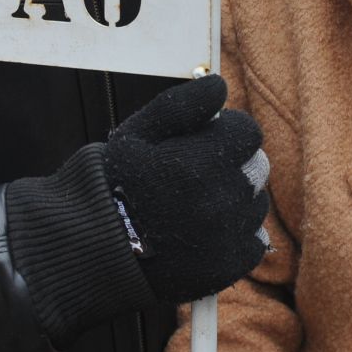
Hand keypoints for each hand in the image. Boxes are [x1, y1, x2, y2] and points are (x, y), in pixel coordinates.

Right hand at [101, 74, 270, 303]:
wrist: (95, 249)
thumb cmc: (113, 184)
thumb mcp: (136, 133)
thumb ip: (181, 105)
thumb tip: (219, 85)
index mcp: (200, 162)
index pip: (248, 133)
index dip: (226, 132)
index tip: (203, 142)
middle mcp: (220, 200)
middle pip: (256, 167)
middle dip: (232, 163)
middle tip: (195, 175)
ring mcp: (227, 236)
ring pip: (255, 204)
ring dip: (233, 200)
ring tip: (193, 207)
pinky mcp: (228, 266)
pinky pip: (254, 241)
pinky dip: (236, 236)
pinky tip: (203, 234)